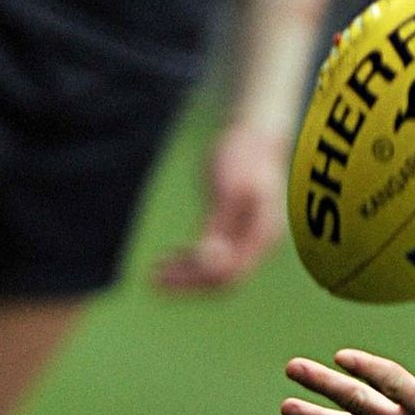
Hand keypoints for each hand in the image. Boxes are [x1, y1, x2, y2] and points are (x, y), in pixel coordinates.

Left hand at [156, 123, 288, 290]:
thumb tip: (209, 264)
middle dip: (188, 282)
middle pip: (225, 278)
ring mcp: (253, 237)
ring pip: (221, 271)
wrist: (255, 132)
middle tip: (151, 279)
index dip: (193, 281)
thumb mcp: (227, 189)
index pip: (229, 274)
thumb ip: (219, 228)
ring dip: (188, 275)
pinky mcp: (240, 231)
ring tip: (155, 271)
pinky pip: (219, 258)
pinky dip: (195, 261)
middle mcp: (262, 241)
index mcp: (263, 233)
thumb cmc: (241, 154)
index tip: (159, 276)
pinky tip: (172, 257)